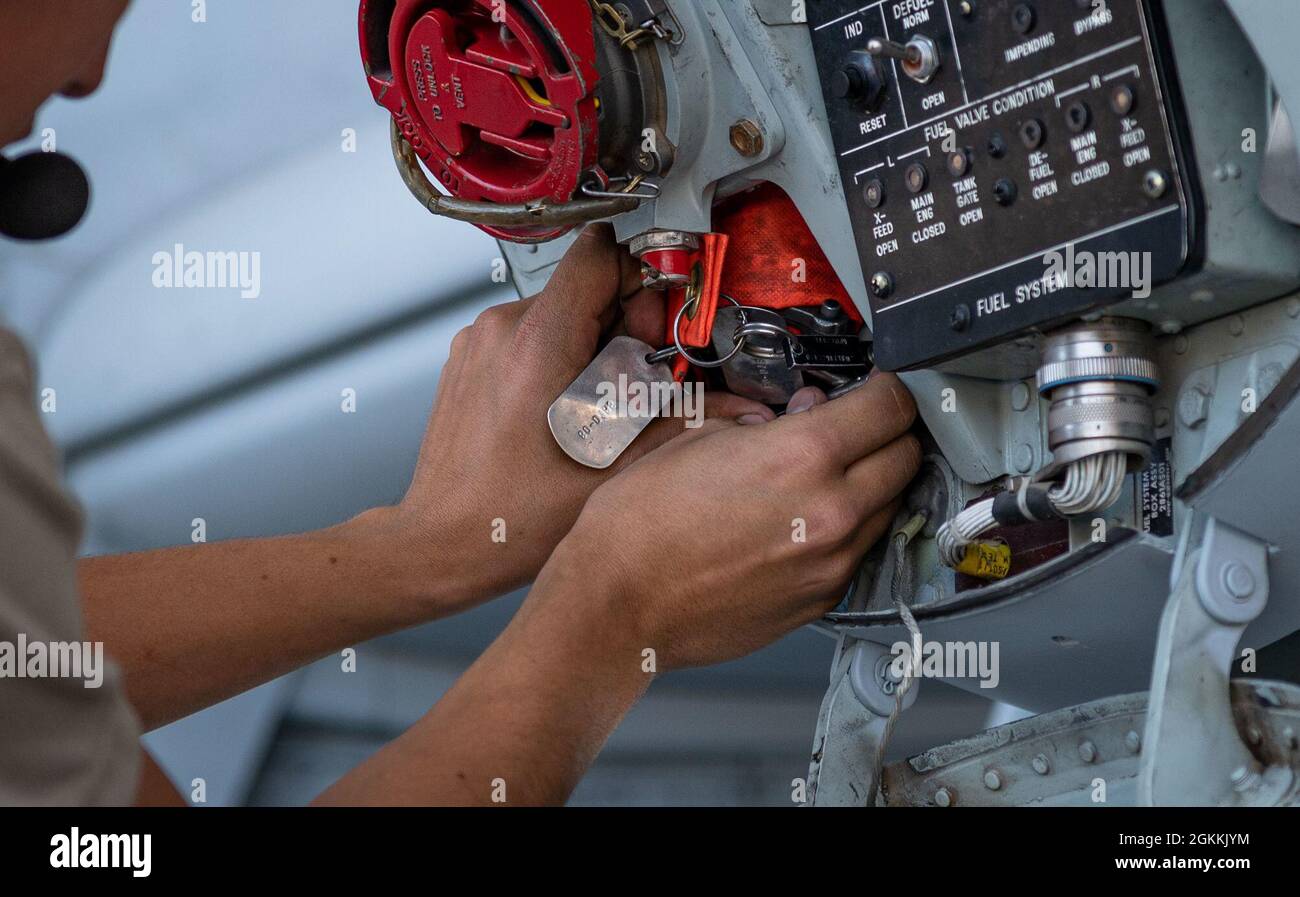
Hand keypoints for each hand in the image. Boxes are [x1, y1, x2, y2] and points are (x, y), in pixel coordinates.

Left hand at [373, 225, 773, 612]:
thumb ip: (683, 422)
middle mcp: (502, 330)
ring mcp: (480, 341)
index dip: (640, 282)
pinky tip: (563, 412)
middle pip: (586, 288)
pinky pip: (530, 336)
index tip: (654, 329)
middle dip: (623, 328)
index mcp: (539, 342)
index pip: (600, 255)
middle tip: (631, 386)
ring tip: (594, 408)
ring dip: (591, 347)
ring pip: (560, 313)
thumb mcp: (614, 470)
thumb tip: (738, 406)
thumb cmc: (510, 519)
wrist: (443, 542)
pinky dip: (558, 361)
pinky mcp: (471, 358)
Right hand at [544, 375, 920, 671]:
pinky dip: (845, 530)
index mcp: (802, 456)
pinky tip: (803, 521)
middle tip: (859, 426)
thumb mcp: (695, 438)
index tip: (878, 388)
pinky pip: (857, 553)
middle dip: (889, 434)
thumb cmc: (638, 525)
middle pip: (906, 457)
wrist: (616, 605)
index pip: (891, 406)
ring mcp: (831, 563)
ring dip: (871, 484)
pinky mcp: (821, 600)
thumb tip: (801, 414)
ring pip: (888, 508)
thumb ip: (763, 423)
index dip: (888, 388)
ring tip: (826, 475)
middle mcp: (832, 511)